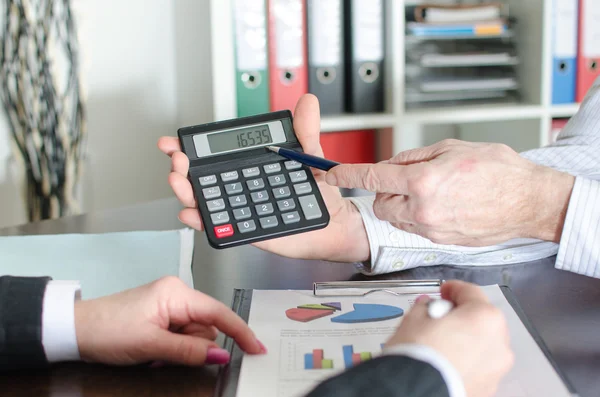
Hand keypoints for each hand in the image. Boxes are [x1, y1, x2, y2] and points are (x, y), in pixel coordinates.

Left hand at [74, 276, 264, 365]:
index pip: (218, 313)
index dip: (240, 331)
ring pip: (195, 333)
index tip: (256, 347)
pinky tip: (155, 350)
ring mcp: (170, 303)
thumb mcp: (152, 345)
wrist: (76, 329)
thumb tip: (222, 355)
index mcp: (177, 293)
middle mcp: (177, 293)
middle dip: (194, 346)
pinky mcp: (162, 312)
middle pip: (207, 326)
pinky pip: (182, 333)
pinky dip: (174, 346)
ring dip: (181, 349)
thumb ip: (190, 351)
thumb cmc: (108, 329)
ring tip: (155, 353)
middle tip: (166, 355)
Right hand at [158, 94, 369, 261]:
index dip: (190, 149)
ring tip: (179, 181)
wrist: (334, 225)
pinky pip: (220, 227)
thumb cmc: (319, 193)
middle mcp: (239, 188)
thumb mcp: (310, 156)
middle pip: (200, 178)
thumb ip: (305, 130)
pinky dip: (202, 221)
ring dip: (186, 191)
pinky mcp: (247, 230)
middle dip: (181, 168)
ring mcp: (241, 209)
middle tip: (178, 160)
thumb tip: (308, 101)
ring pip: (204, 201)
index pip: (213, 157)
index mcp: (248, 169)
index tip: (174, 141)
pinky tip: (193, 213)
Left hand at [326, 139, 574, 245]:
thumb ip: (415, 157)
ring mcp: (432, 229)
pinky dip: (417, 216)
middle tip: (406, 180)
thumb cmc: (498, 171)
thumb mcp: (452, 148)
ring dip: (401, 204)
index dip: (347, 175)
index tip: (331, 174)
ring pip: (395, 217)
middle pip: (380, 202)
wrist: (527, 201)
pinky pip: (415, 228)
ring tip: (430, 192)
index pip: (372, 177)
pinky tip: (441, 206)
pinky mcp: (441, 241)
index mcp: (424, 181)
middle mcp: (423, 209)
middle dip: (385, 191)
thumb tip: (392, 163)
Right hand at [386, 280, 513, 396]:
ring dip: (466, 339)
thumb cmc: (420, 355)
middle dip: (461, 316)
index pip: (470, 292)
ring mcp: (496, 369)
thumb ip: (425, 307)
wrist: (418, 391)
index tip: (443, 291)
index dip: (452, 289)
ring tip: (440, 343)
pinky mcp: (488, 388)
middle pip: (481, 319)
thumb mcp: (415, 318)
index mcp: (485, 318)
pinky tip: (445, 361)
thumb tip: (427, 308)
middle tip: (439, 317)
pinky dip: (465, 361)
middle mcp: (498, 343)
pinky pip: (478, 366)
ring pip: (482, 345)